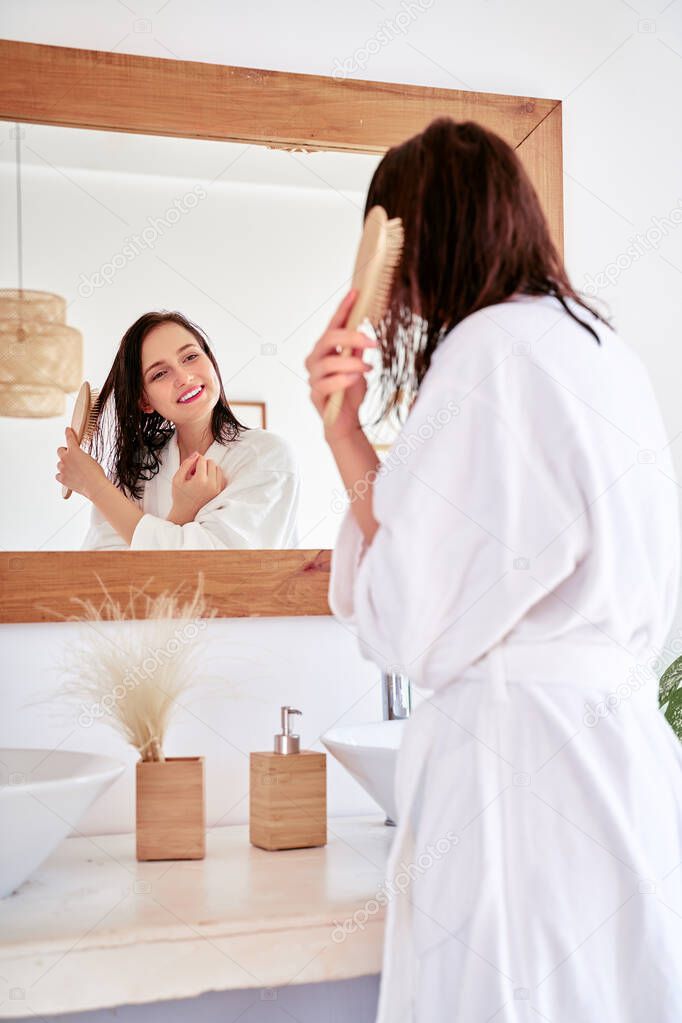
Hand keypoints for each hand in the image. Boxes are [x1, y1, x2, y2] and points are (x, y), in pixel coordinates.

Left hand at [56, 428, 105, 498]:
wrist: (95, 486)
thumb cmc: (96, 473)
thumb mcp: (91, 459)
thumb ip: (81, 456)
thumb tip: (77, 459)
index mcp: (74, 450)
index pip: (69, 438)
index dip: (68, 432)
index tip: (67, 430)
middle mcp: (66, 458)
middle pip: (59, 451)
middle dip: (64, 452)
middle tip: (70, 456)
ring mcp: (62, 468)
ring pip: (59, 464)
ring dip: (64, 466)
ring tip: (74, 471)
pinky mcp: (62, 478)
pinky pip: (58, 475)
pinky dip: (63, 476)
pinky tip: (70, 478)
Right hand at [169, 452, 226, 524]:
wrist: (186, 514)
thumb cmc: (180, 496)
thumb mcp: (177, 478)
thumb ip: (186, 464)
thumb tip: (196, 454)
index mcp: (200, 480)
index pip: (202, 459)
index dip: (194, 462)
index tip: (190, 470)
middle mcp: (211, 484)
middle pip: (212, 462)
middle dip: (203, 465)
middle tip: (195, 474)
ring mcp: (217, 489)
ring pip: (218, 469)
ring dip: (210, 470)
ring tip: (201, 479)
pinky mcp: (220, 492)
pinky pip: (222, 477)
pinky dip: (215, 476)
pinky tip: (207, 482)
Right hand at [305, 289, 378, 443]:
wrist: (346, 421)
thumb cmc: (351, 392)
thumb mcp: (360, 366)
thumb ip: (359, 349)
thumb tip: (368, 331)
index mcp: (326, 349)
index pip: (334, 324)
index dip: (343, 308)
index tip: (355, 293)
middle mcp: (315, 359)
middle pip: (328, 339)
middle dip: (352, 337)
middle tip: (373, 342)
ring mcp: (313, 377)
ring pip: (328, 362)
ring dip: (352, 363)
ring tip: (368, 368)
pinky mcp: (315, 395)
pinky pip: (327, 384)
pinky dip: (344, 380)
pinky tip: (356, 379)